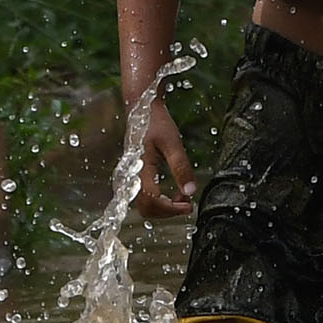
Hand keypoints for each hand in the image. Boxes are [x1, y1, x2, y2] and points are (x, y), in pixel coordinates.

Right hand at [135, 97, 198, 218]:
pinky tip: (176, 193)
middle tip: (188, 204)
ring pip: (145, 206)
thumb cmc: (156, 124)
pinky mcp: (136, 178)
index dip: (170, 209)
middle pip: (146, 209)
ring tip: (183, 197)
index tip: (188, 206)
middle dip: (168, 212)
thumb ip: (181, 167)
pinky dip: (161, 202)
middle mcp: (132, 176)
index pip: (150, 200)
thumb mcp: (173, 143)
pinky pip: (146, 198)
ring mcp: (132, 178)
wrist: (141, 110)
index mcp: (139, 168)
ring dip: (165, 208)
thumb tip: (190, 192)